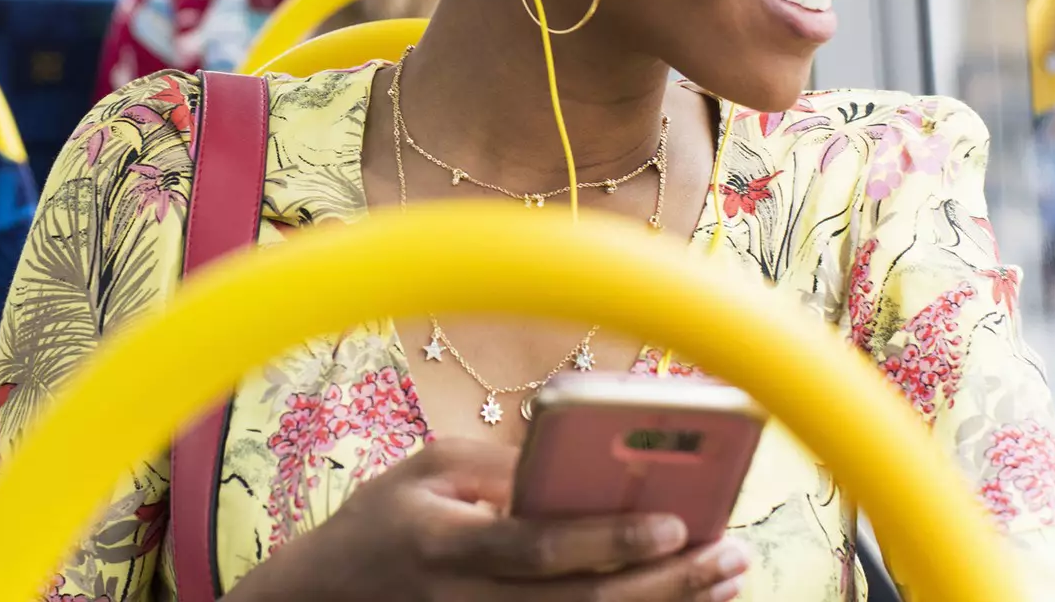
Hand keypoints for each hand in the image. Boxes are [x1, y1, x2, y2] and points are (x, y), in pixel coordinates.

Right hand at [233, 439, 749, 600]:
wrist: (325, 600)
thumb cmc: (381, 523)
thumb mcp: (424, 471)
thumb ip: (498, 466)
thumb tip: (582, 465)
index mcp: (449, 545)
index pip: (539, 548)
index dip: (608, 540)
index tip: (673, 524)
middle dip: (667, 584)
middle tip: (730, 554)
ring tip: (724, 581)